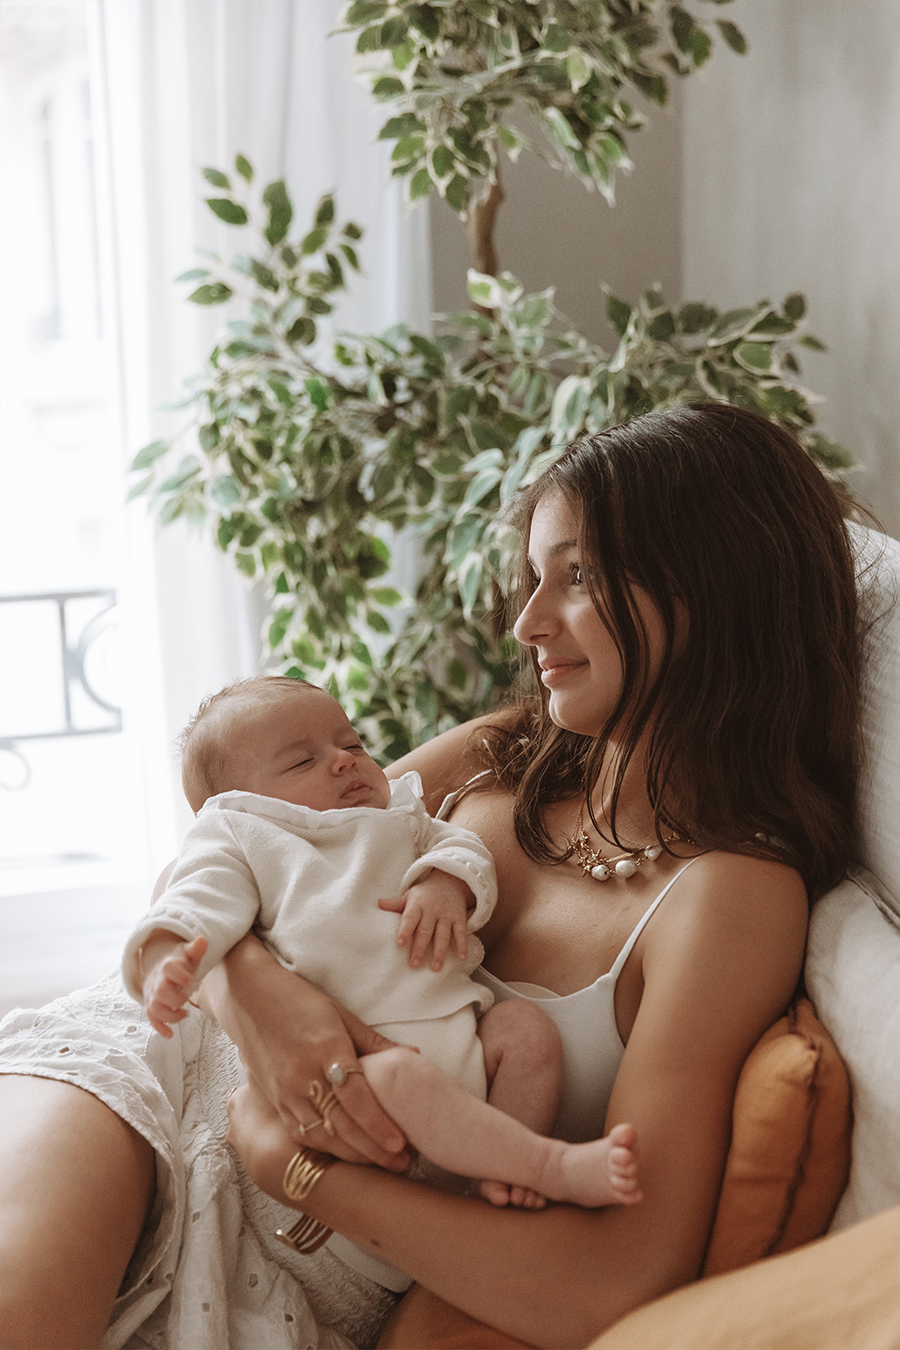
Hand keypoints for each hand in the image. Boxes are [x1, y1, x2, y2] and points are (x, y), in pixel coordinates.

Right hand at [141, 935, 207, 1037]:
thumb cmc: (179, 962)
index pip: (169, 968)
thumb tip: (202, 940)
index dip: (179, 975)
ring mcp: (153, 995)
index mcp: (168, 966)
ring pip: (154, 1008)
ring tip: (184, 1014)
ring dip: (169, 1015)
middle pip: (160, 991)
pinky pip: (151, 1018)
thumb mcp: (188, 954)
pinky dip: (159, 1027)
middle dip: (174, 999)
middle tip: (186, 999)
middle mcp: (157, 981)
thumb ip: (195, 949)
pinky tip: (170, 1034)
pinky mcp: (151, 1005)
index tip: (191, 980)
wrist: (158, 966)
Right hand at [198, 935, 410, 1170]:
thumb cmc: (298, 1000)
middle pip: (341, 1123)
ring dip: (353, 1155)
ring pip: (321, 1135)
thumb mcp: (340, 1013)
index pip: (355, 1096)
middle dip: (373, 1149)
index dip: (378, 1123)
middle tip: (402, 1163)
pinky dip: (325, 1148)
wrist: (247, 997)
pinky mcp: (273, 1101)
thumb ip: (373, 1041)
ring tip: (381, 1164)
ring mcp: (284, 1091)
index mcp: (324, 1048)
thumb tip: (412, 1055)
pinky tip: (346, 1155)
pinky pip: (301, 1133)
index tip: (400, 1143)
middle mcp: (302, 1075)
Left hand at [379, 870, 471, 970]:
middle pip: (425, 930)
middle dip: (420, 948)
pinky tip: (461, 957)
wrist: (450, 881)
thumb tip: (378, 903)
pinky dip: (462, 944)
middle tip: (414, 964)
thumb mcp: (410, 896)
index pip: (410, 918)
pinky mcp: (459, 918)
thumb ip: (396, 904)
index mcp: (418, 904)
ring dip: (440, 952)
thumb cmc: (425, 894)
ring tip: (435, 967)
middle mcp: (433, 910)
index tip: (399, 943)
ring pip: (443, 934)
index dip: (405, 930)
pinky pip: (461, 932)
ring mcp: (447, 915)